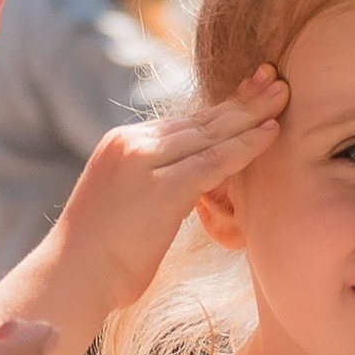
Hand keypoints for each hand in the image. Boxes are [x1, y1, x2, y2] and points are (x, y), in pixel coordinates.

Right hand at [48, 72, 288, 310]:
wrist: (70, 277)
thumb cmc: (99, 258)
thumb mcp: (125, 207)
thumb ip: (152, 186)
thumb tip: (184, 192)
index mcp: (121, 144)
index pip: (183, 122)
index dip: (222, 107)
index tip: (252, 90)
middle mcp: (131, 143)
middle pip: (199, 119)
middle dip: (242, 99)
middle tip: (276, 77)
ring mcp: (144, 162)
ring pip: (210, 133)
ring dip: (252, 114)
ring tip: (284, 95)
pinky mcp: (160, 187)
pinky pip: (213, 161)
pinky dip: (246, 146)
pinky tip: (271, 134)